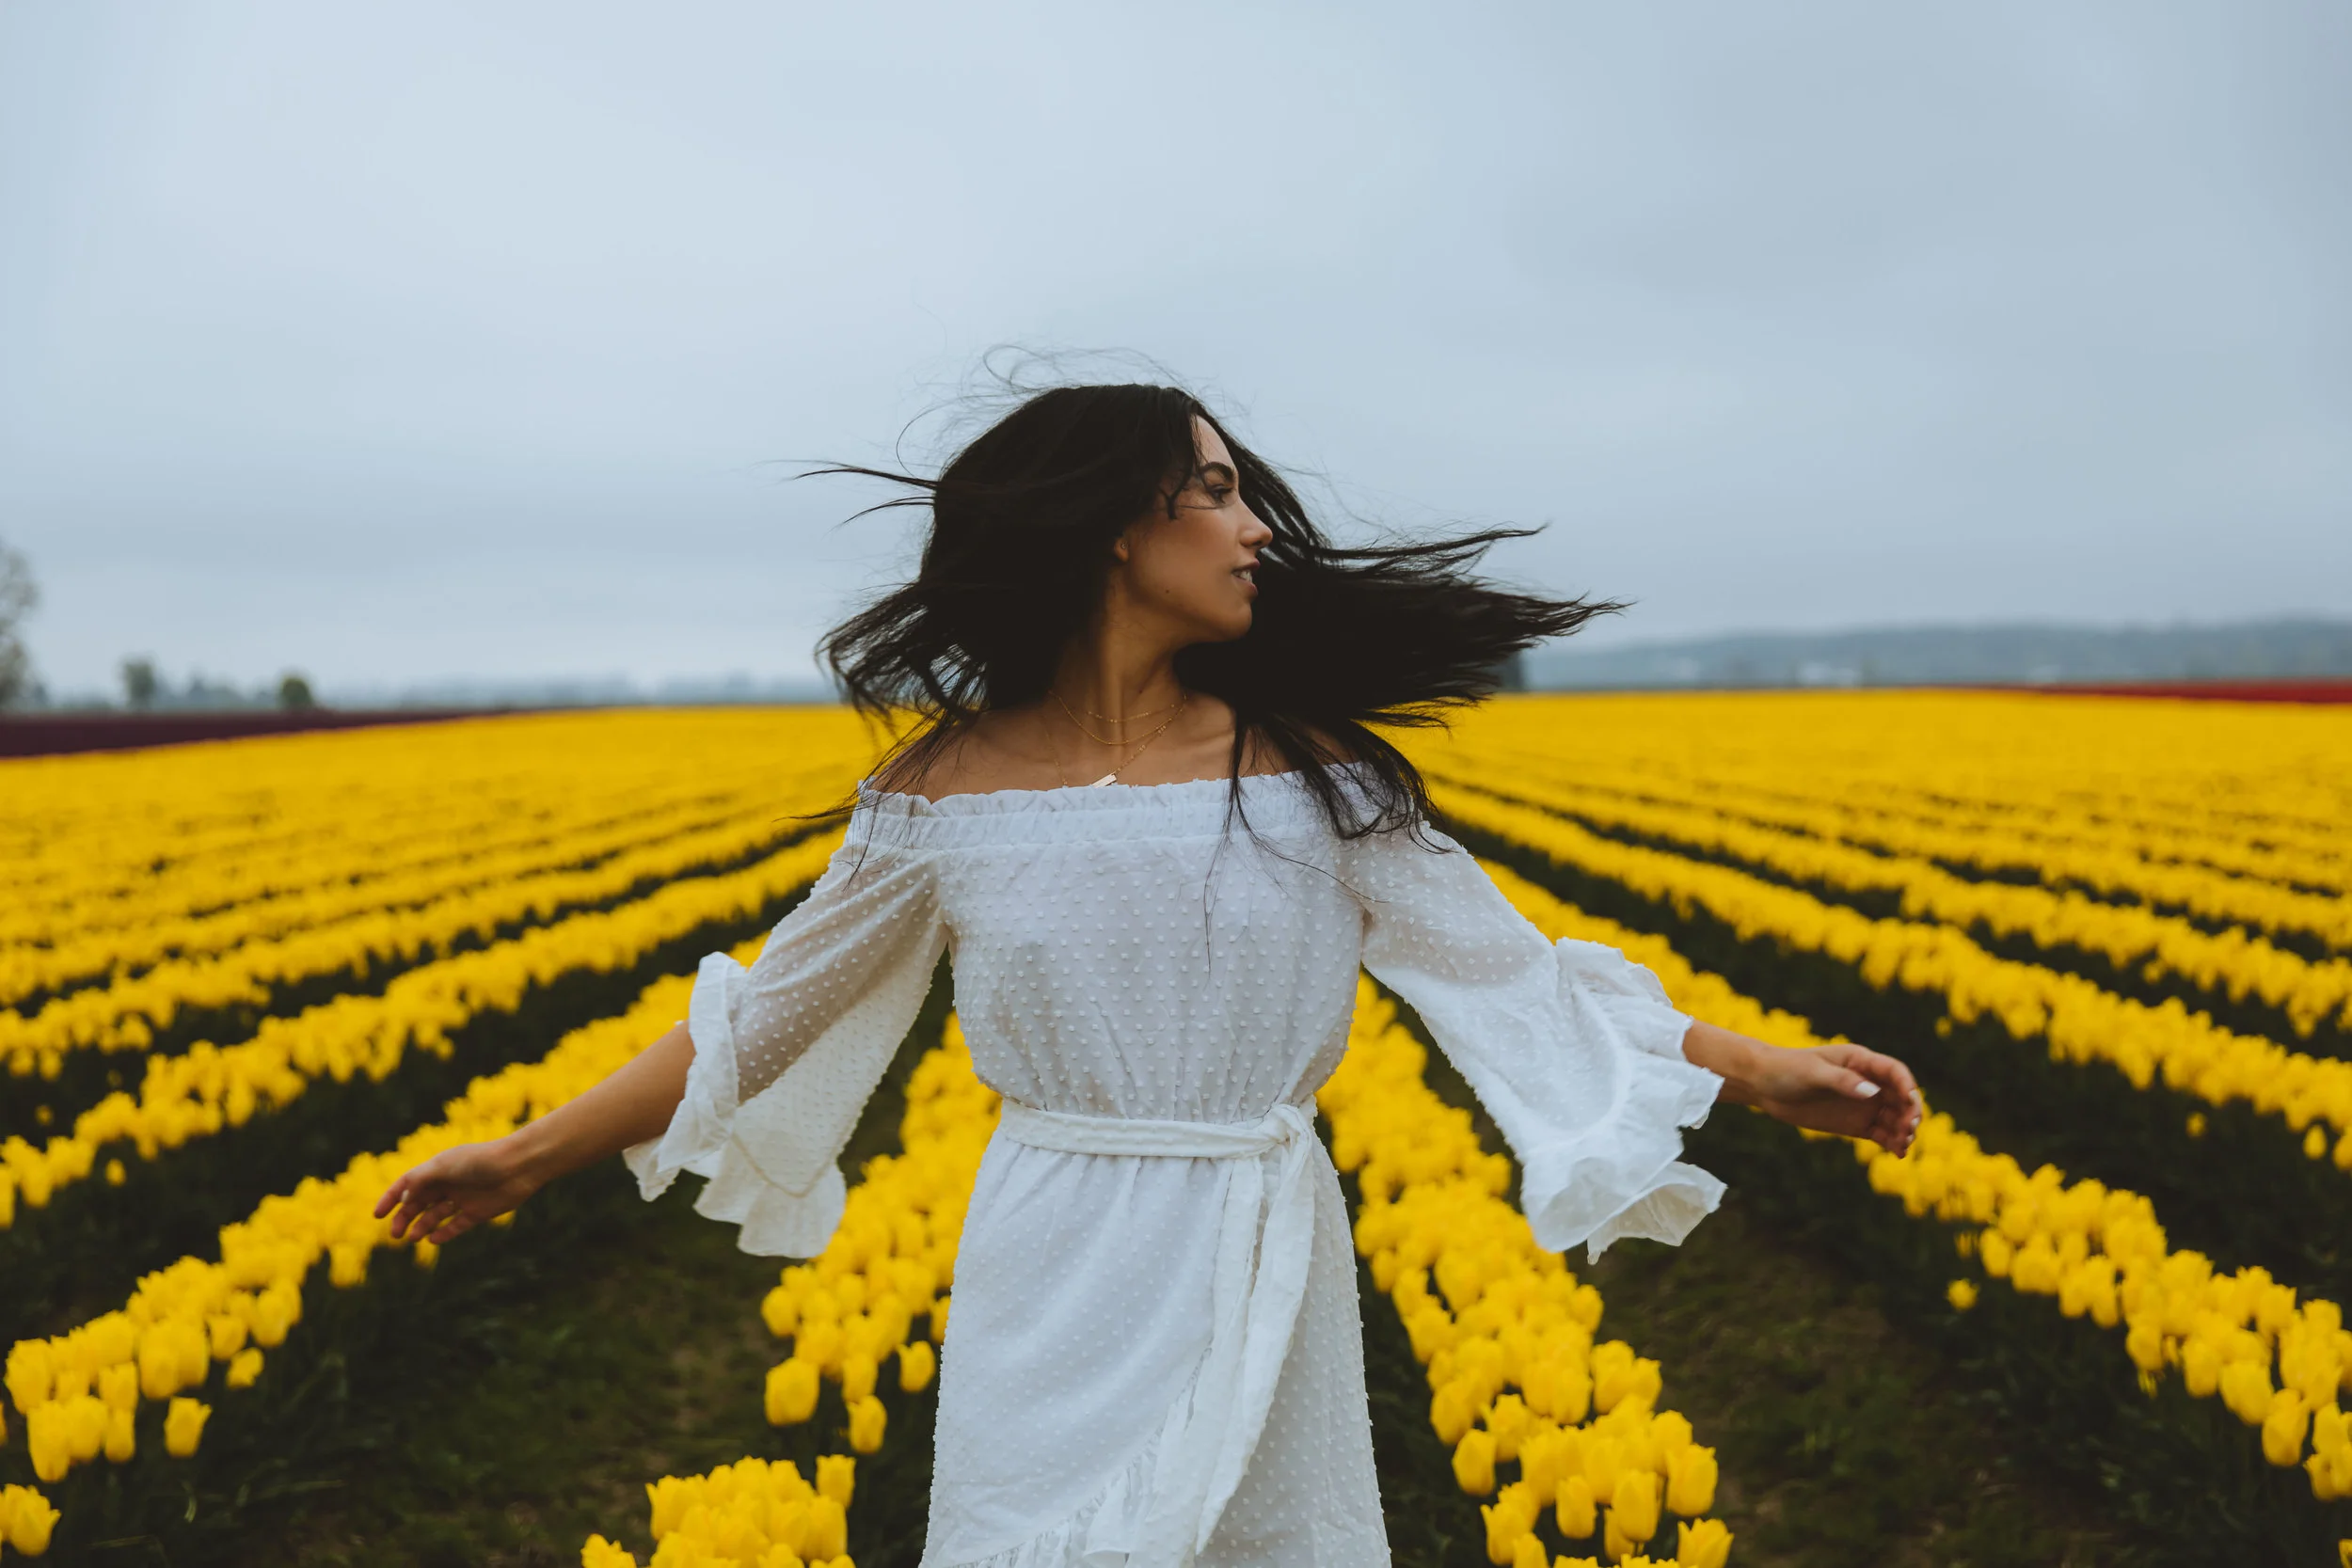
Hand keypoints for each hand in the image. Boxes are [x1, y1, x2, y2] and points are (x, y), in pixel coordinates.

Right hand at [372, 1136, 541, 1245]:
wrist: (519, 1166)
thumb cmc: (480, 1161)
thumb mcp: (444, 1167)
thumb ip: (419, 1180)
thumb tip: (402, 1198)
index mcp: (438, 1168)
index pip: (407, 1184)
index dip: (391, 1198)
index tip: (376, 1215)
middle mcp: (449, 1183)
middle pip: (419, 1203)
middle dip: (404, 1217)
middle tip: (395, 1234)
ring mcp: (464, 1198)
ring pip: (436, 1215)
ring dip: (422, 1226)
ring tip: (412, 1237)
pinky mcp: (479, 1212)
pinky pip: (456, 1225)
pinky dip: (444, 1233)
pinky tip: (432, 1240)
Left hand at [1751, 1043, 1921, 1155]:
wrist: (1764, 1084)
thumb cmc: (1788, 1069)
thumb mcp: (1814, 1073)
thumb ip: (1843, 1081)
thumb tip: (1872, 1092)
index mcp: (1861, 1061)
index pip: (1895, 1072)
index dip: (1907, 1086)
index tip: (1910, 1103)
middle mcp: (1868, 1082)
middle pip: (1901, 1097)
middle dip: (1910, 1112)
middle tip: (1909, 1129)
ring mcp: (1863, 1104)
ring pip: (1895, 1117)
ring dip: (1904, 1130)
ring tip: (1904, 1144)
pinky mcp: (1856, 1123)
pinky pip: (1882, 1133)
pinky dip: (1893, 1142)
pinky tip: (1898, 1152)